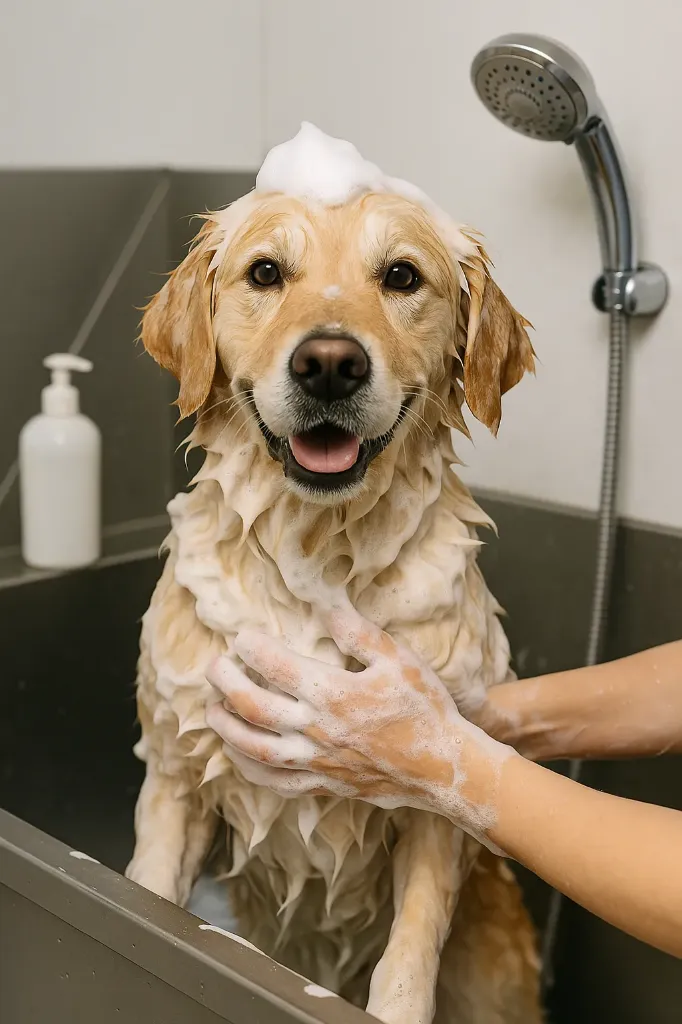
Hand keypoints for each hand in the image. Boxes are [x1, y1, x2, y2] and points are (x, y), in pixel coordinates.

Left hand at [205, 607, 511, 843]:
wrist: (442, 766)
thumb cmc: (424, 708)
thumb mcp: (398, 659)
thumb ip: (359, 633)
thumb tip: (326, 608)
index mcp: (333, 693)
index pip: (275, 666)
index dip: (251, 647)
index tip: (241, 635)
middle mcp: (316, 729)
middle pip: (253, 706)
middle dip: (225, 683)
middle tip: (214, 666)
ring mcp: (316, 762)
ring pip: (254, 747)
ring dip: (226, 727)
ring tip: (212, 709)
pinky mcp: (322, 785)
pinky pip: (274, 782)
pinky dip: (248, 769)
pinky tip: (237, 755)